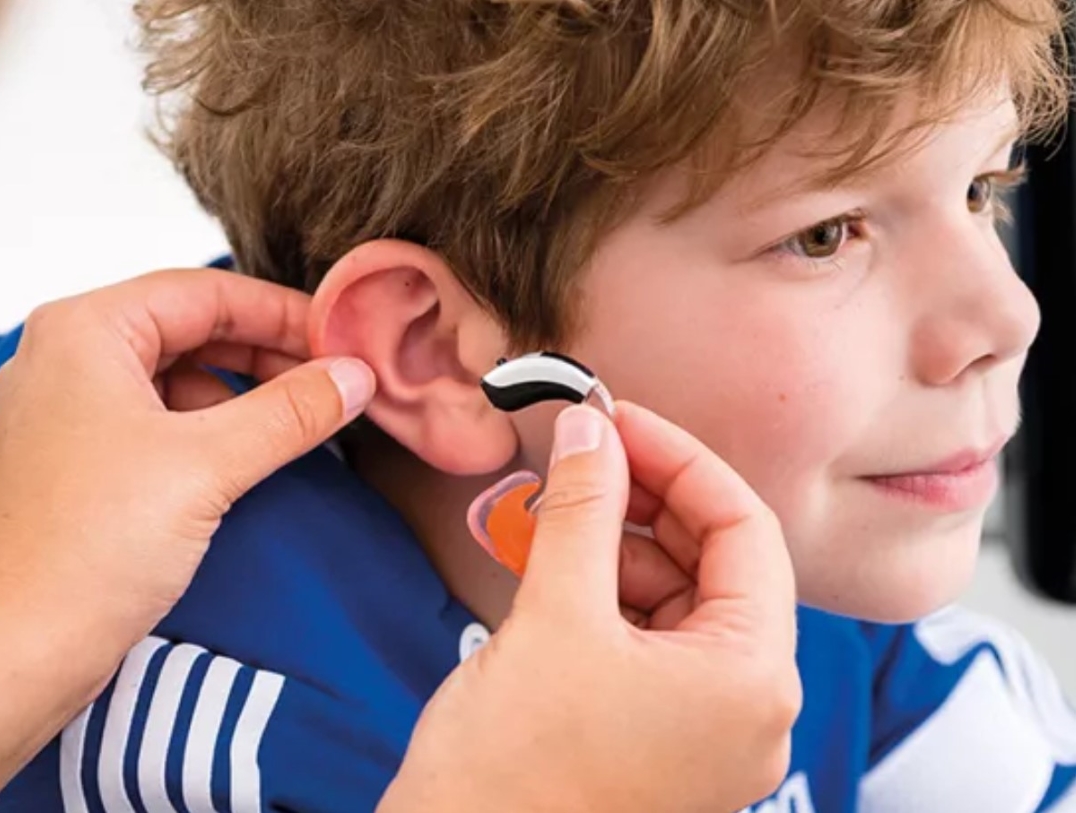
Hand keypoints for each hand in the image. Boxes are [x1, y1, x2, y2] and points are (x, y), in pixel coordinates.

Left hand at [0, 269, 374, 679]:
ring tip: (300, 422)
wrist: (15, 654)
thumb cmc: (90, 548)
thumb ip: (291, 411)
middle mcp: (64, 356)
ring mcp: (64, 410)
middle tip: (332, 381)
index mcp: (84, 330)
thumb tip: (355, 375)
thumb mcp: (209, 465)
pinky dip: (208, 428)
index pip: (203, 291)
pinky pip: (155, 418)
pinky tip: (250, 456)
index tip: (342, 340)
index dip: (283, 312)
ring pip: (174, 375)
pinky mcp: (73, 459)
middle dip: (265, 352)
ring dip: (240, 393)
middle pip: (188, 328)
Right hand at [380, 402, 800, 812]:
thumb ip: (583, 508)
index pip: (745, 530)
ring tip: (550, 517)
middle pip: (713, 565)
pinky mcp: (659, 743)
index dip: (680, 460)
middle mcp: (748, 708)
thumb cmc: (512, 773)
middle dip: (642, 503)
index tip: (617, 421)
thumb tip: (592, 429)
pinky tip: (551, 568)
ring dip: (614, 548)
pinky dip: (602, 598)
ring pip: (675, 603)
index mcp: (753, 678)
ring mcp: (705, 733)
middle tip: (579, 458)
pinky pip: (646, 644)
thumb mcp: (554, 616)